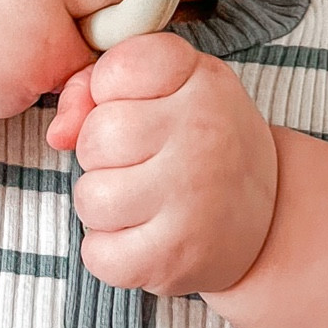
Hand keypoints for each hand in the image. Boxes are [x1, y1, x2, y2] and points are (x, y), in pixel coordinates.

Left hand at [47, 32, 278, 296]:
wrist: (269, 220)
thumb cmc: (201, 144)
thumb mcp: (169, 92)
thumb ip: (98, 88)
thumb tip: (58, 134)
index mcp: (203, 83)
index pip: (115, 71)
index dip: (110, 94)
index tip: (143, 110)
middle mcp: (203, 136)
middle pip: (95, 138)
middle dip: (102, 156)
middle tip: (143, 165)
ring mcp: (192, 199)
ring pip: (91, 197)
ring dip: (103, 206)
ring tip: (141, 204)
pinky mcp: (175, 256)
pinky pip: (97, 254)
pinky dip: (108, 252)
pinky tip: (142, 240)